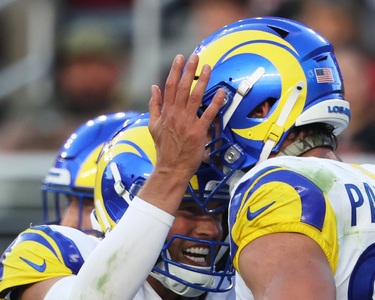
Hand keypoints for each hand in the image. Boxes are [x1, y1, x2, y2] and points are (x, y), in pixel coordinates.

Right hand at [137, 54, 225, 212]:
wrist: (170, 169)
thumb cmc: (164, 149)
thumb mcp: (153, 126)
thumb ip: (154, 105)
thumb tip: (154, 88)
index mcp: (165, 112)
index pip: (169, 86)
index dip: (175, 70)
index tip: (180, 58)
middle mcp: (176, 115)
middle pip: (182, 87)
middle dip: (189, 70)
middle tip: (196, 56)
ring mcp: (187, 123)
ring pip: (195, 96)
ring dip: (202, 81)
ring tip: (208, 68)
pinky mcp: (198, 132)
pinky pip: (208, 114)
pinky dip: (215, 102)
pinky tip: (221, 92)